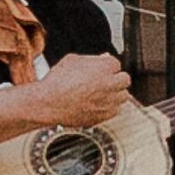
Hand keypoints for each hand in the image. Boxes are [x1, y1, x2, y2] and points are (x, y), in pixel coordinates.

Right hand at [0, 51, 137, 134]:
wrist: (49, 103)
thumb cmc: (57, 82)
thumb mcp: (72, 60)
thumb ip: (90, 59)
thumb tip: (99, 59)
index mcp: (104, 67)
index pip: (116, 64)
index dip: (107, 66)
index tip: (101, 69)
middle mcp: (110, 84)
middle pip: (125, 79)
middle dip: (116, 79)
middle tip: (106, 80)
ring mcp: (109, 101)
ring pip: (123, 96)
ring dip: (115, 93)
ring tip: (103, 93)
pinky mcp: (104, 115)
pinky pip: (115, 110)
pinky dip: (109, 107)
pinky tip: (98, 104)